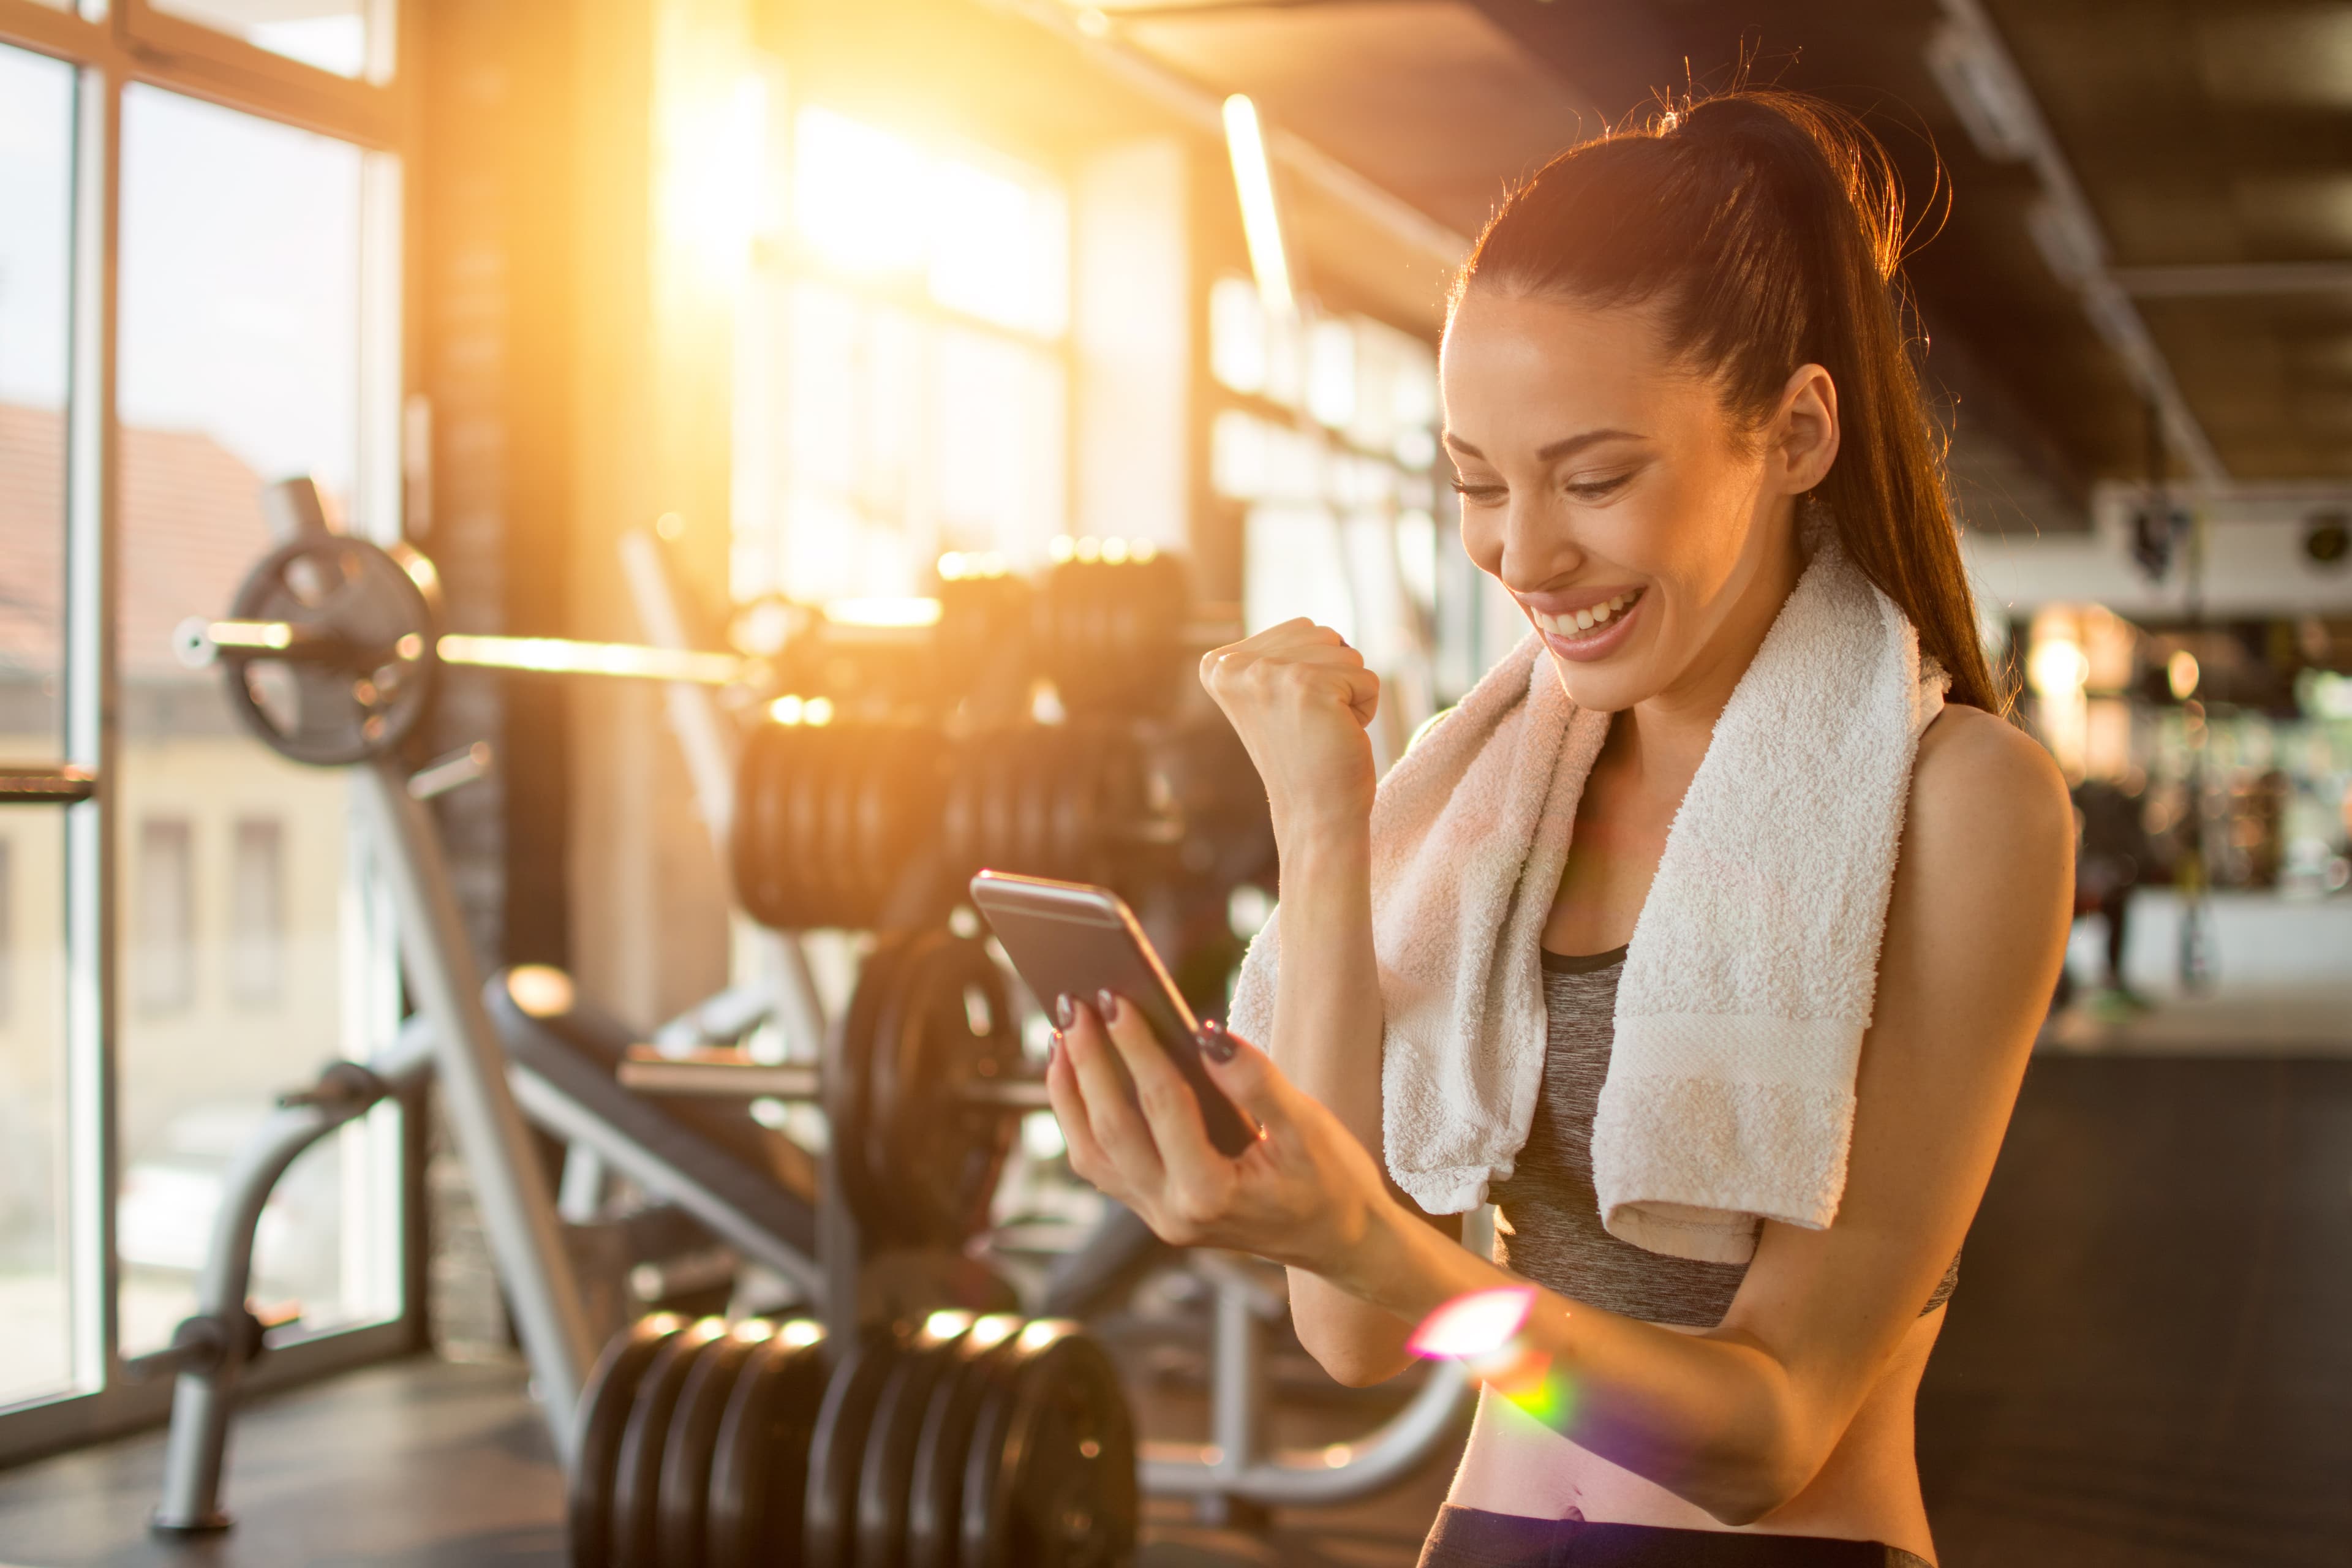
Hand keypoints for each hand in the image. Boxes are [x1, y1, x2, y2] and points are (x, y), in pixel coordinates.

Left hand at [1045, 991, 1396, 1277]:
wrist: (1340, 1241)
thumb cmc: (1330, 1179)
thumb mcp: (1306, 1126)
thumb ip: (1256, 1082)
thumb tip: (1206, 1035)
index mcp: (1211, 1194)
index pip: (1161, 1106)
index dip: (1135, 1047)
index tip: (1113, 998)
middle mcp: (1173, 1214)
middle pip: (1111, 1129)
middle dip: (1088, 1061)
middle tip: (1072, 1001)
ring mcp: (1157, 1217)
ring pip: (1091, 1154)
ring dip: (1070, 1092)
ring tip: (1061, 1033)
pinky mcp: (1153, 1211)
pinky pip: (1101, 1165)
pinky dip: (1081, 1118)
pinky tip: (1078, 1074)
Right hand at [1200, 619, 1379, 846]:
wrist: (1313, 813)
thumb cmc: (1303, 754)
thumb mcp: (1272, 694)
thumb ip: (1280, 655)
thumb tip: (1326, 634)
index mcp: (1218, 664)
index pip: (1301, 629)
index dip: (1312, 671)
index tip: (1290, 714)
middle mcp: (1235, 665)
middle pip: (1324, 636)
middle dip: (1333, 678)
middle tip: (1309, 724)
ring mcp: (1269, 675)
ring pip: (1347, 654)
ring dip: (1348, 693)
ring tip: (1322, 729)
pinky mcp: (1308, 688)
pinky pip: (1367, 680)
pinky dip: (1366, 709)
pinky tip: (1337, 736)